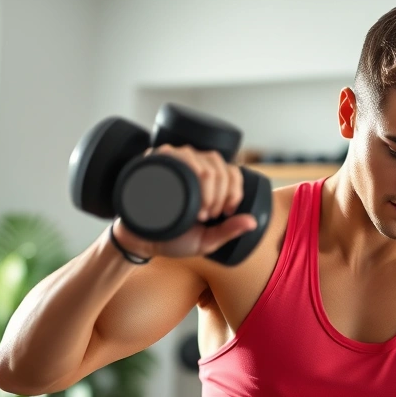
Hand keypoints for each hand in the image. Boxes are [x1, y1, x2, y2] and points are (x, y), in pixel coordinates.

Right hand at [113, 144, 256, 259]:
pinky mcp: (157, 162)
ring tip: (199, 211)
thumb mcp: (206, 240)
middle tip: (208, 216)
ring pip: (202, 160)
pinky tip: (186, 193)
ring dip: (208, 188)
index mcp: (209, 180)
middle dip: (221, 195)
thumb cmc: (174, 238)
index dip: (236, 191)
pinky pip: (175, 154)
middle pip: (220, 166)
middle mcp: (194, 166)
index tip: (227, 212)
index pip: (231, 171)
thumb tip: (253, 222)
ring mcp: (175, 162)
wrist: (141, 242)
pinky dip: (187, 171)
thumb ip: (229, 231)